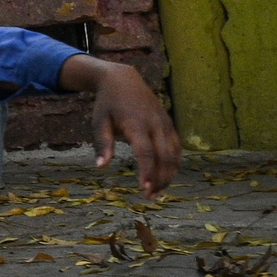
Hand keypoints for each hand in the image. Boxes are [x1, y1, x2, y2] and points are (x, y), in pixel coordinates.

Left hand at [60, 55, 180, 195]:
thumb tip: (101, 166)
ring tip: (158, 191)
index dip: (148, 171)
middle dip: (160, 179)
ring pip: (175, 154)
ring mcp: (165, 124)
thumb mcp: (99, 121)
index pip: (146, 152)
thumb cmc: (107, 103)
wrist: (123, 79)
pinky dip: (174, 163)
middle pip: (164, 157)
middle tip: (150, 197)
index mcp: (137, 124)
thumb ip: (102, 144)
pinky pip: (177, 147)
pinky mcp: (169, 124)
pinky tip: (166, 176)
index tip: (144, 189)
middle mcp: (155, 124)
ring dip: (169, 174)